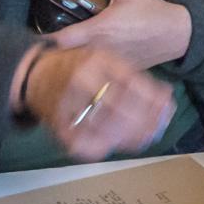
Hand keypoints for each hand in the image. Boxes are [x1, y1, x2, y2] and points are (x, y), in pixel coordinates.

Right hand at [21, 45, 175, 161]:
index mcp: (97, 59)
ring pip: (103, 127)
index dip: (152, 98)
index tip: (168, 107)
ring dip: (129, 136)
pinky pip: (82, 143)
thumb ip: (131, 75)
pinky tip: (119, 144)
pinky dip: (103, 147)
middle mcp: (81, 80)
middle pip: (119, 106)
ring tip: (147, 137)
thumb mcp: (105, 57)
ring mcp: (67, 104)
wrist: (35, 74)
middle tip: (160, 127)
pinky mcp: (57, 125)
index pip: (131, 81)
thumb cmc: (80, 65)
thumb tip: (165, 95)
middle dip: (144, 120)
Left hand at [51, 0, 191, 70]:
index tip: (39, 37)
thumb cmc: (150, 11)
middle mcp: (99, 50)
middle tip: (49, 47)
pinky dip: (88, 70)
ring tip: (65, 56)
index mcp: (98, 29)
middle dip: (57, 53)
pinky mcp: (115, 72)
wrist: (176, 34)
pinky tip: (87, 65)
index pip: (61, 39)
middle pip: (66, 57)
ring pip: (79, 67)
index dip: (47, 39)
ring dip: (71, 62)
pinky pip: (95, 73)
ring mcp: (106, 64)